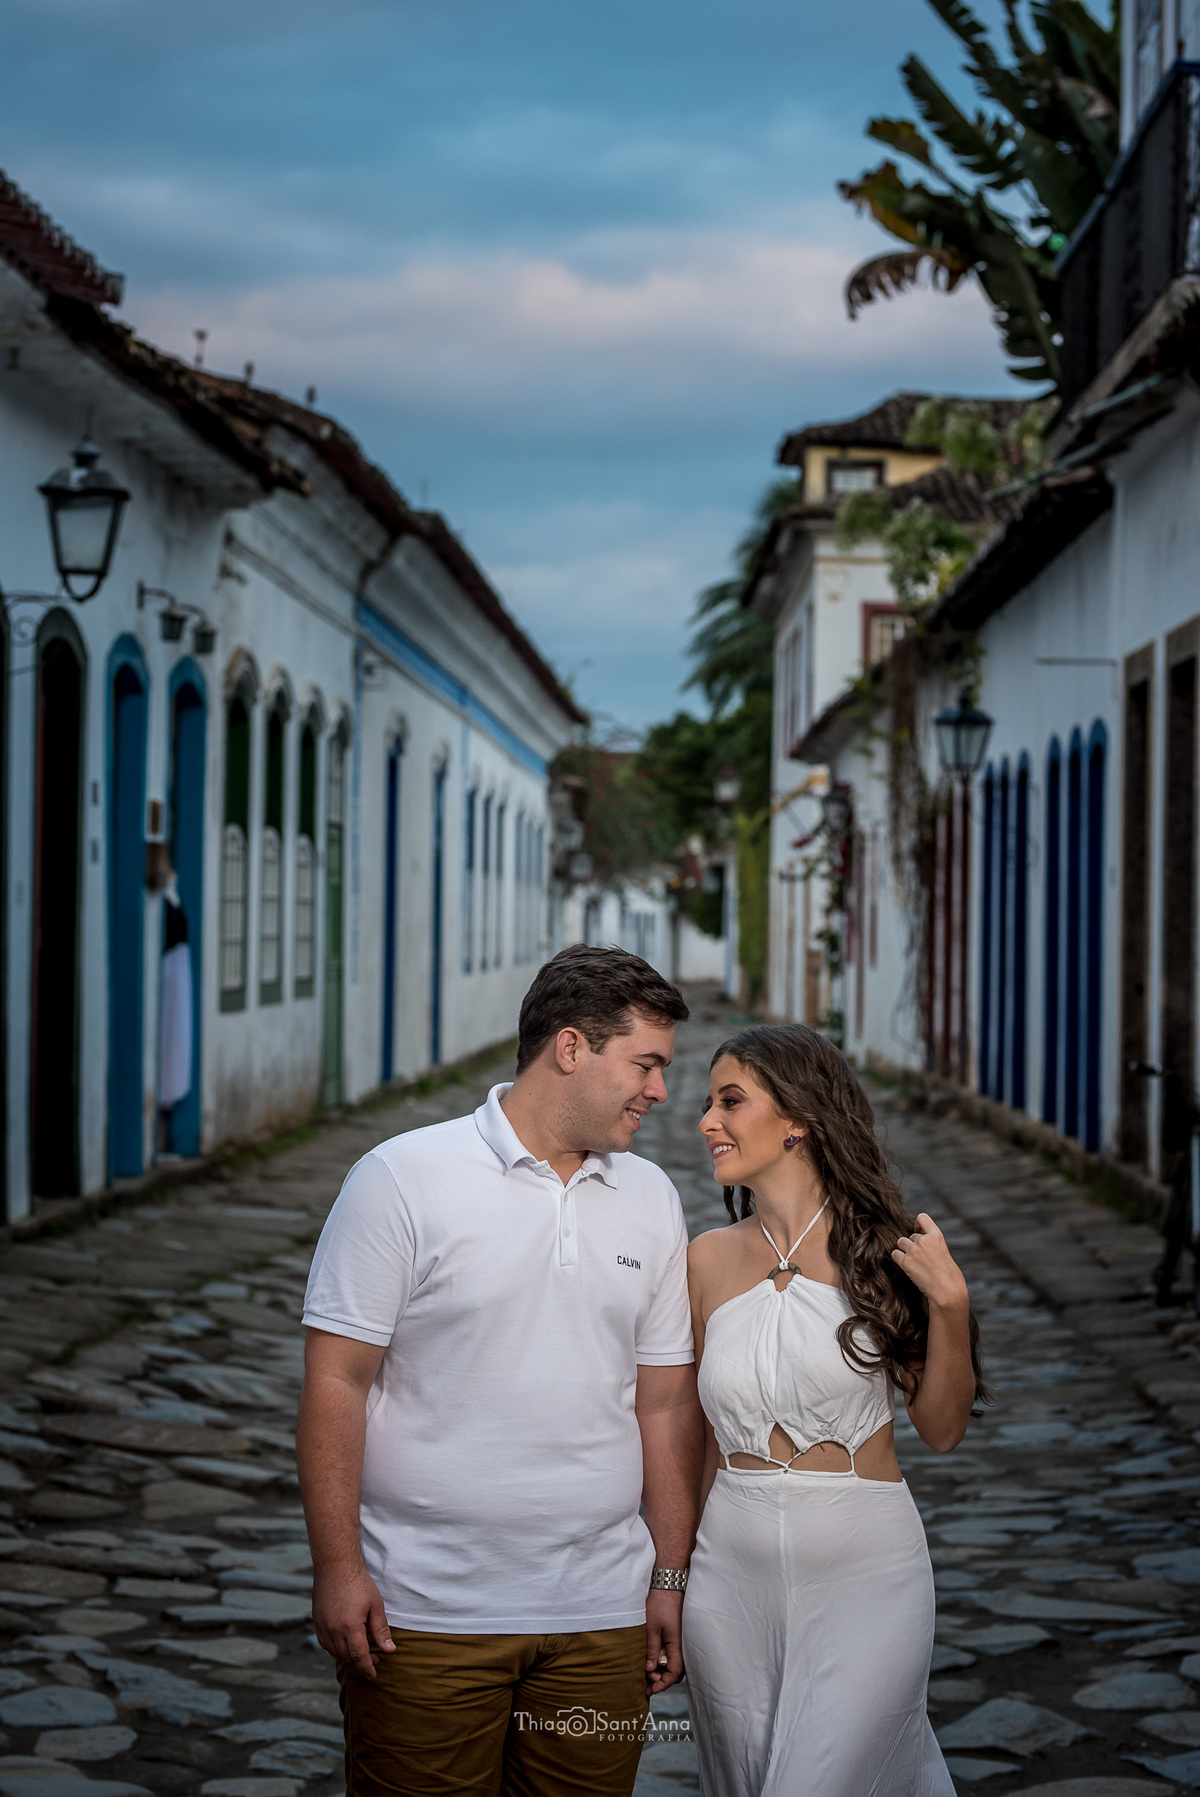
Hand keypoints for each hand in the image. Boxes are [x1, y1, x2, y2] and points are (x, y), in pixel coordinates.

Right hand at [312, 1562, 395, 1677]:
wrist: (336, 1566)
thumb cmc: (359, 1583)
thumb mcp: (375, 1605)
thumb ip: (381, 1630)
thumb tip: (389, 1650)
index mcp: (350, 1627)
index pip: (359, 1657)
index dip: (367, 1668)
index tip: (374, 1675)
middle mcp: (334, 1631)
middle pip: (347, 1657)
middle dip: (360, 1662)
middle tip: (373, 1659)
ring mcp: (323, 1627)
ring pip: (335, 1653)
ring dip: (347, 1656)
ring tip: (360, 1651)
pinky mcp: (317, 1622)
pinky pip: (325, 1644)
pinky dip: (335, 1648)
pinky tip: (345, 1643)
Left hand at [645, 1588, 683, 1694]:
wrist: (668, 1584)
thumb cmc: (660, 1603)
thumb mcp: (652, 1627)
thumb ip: (652, 1649)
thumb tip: (650, 1670)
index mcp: (677, 1645)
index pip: (674, 1673)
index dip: (663, 1684)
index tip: (650, 1689)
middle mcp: (682, 1645)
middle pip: (675, 1672)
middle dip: (660, 1680)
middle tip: (644, 1681)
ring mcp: (680, 1640)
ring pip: (673, 1664)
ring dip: (661, 1671)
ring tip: (645, 1671)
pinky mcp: (676, 1635)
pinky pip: (672, 1654)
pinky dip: (663, 1661)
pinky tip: (651, 1659)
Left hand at [891, 1213, 968, 1312]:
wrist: (947, 1290)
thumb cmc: (949, 1276)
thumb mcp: (944, 1252)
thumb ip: (932, 1244)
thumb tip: (917, 1240)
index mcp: (936, 1235)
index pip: (922, 1217)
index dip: (917, 1223)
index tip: (917, 1230)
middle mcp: (923, 1240)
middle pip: (911, 1236)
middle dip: (913, 1245)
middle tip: (921, 1259)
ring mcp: (913, 1250)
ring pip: (901, 1242)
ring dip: (905, 1250)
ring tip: (913, 1262)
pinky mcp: (905, 1262)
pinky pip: (895, 1254)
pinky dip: (898, 1259)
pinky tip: (906, 1266)